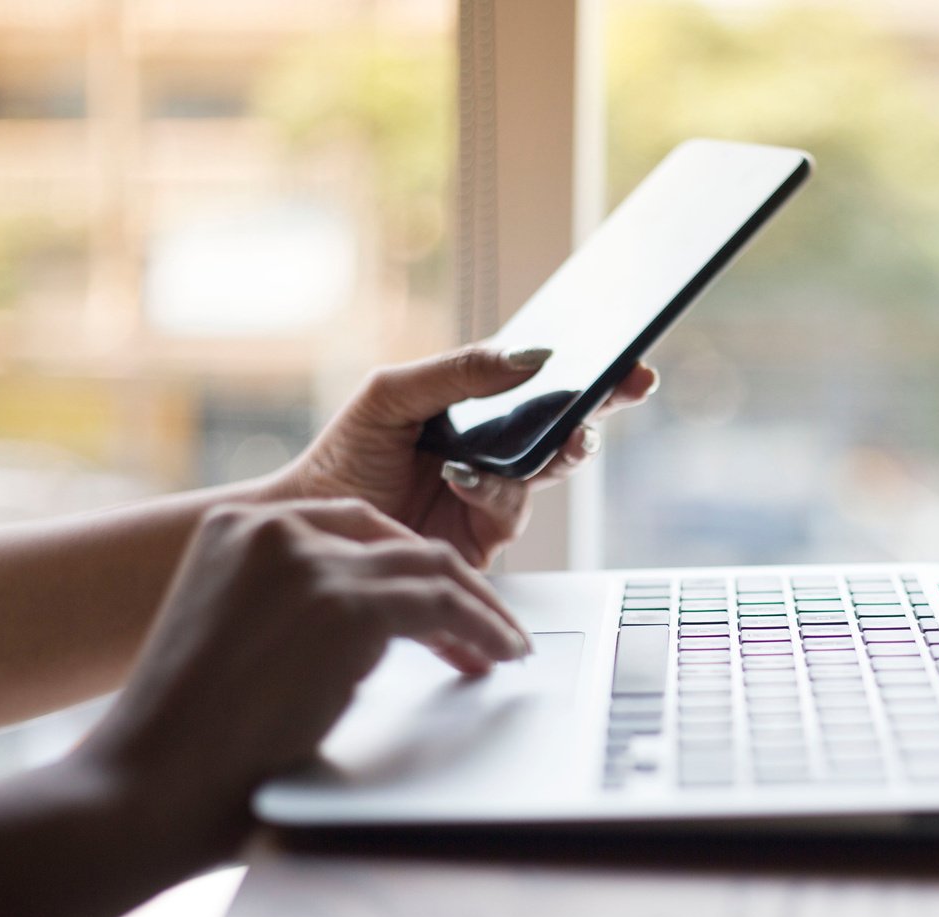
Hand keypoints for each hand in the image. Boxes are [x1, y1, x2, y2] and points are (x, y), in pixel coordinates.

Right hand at [80, 499, 530, 842]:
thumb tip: (363, 639)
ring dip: (481, 610)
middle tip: (490, 628)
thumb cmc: (180, 745)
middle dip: (453, 587)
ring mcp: (311, 563)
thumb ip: (287, 616)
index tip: (442, 605)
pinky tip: (501, 656)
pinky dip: (484, 629)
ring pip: (433, 569)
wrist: (145, 788)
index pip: (352, 529)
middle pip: (399, 542)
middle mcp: (272, 529)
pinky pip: (445, 606)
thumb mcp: (233, 645)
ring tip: (506, 646)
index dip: (406, 568)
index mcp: (235, 529)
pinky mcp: (345, 606)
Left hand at [271, 346, 657, 567]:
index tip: (625, 363)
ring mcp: (494, 494)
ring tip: (567, 436)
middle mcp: (495, 451)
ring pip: (548, 468)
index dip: (589, 373)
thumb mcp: (395, 395)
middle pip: (563, 425)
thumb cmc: (346, 457)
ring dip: (559, 450)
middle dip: (599, 406)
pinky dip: (494, 489)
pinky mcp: (485, 537)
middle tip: (624, 389)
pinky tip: (463, 476)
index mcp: (477, 409)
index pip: (542, 385)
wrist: (312, 530)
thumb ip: (458, 372)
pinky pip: (510, 508)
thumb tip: (529, 356)